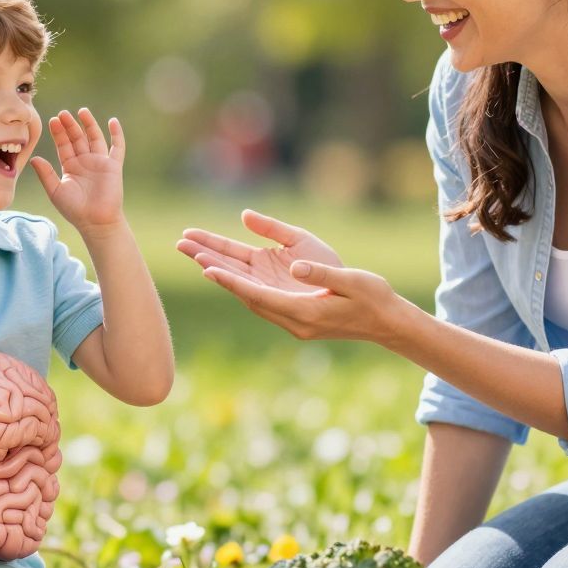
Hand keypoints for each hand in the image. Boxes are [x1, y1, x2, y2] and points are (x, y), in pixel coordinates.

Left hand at [30, 109, 125, 235]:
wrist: (96, 221)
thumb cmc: (75, 210)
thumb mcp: (56, 191)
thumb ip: (45, 174)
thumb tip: (34, 159)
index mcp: (70, 166)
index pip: (63, 145)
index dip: (58, 133)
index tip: (53, 120)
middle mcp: (85, 162)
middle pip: (77, 138)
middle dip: (70, 126)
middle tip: (63, 113)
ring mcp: (100, 162)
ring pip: (95, 138)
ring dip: (89, 124)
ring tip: (82, 111)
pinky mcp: (113, 166)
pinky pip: (117, 147)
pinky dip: (116, 134)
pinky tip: (112, 121)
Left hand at [177, 211, 405, 342]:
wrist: (386, 321)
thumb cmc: (372, 297)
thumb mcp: (350, 280)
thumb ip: (320, 273)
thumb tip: (293, 265)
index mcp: (302, 311)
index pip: (257, 293)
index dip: (229, 279)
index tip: (204, 266)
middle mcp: (290, 317)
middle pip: (243, 290)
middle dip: (212, 266)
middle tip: (182, 246)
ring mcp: (290, 317)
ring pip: (246, 291)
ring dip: (220, 270)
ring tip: (192, 249)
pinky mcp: (292, 311)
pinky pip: (258, 293)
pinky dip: (237, 278)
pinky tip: (221, 264)